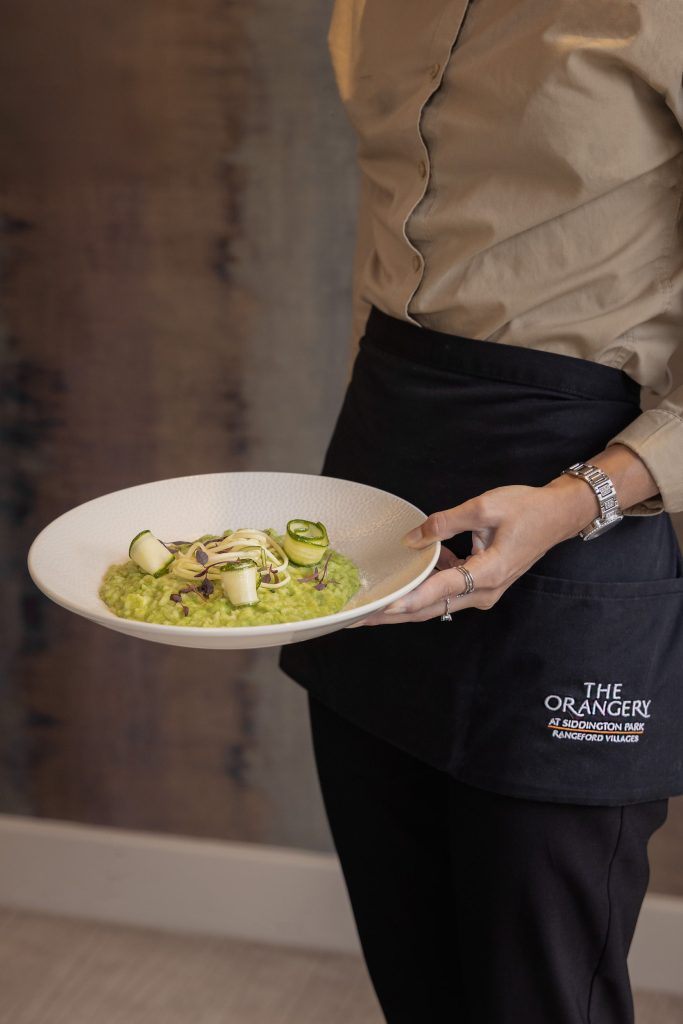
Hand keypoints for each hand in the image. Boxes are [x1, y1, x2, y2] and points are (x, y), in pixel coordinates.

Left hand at [348, 477, 597, 625]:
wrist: (558, 516)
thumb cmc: (527, 509)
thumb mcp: (484, 507)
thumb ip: (445, 523)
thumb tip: (413, 539)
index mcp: (488, 574)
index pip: (438, 591)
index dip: (406, 600)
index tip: (379, 608)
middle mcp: (485, 593)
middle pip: (431, 608)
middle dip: (394, 614)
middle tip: (359, 617)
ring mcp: (484, 594)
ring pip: (436, 604)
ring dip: (405, 603)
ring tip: (371, 603)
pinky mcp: (482, 587)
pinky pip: (447, 593)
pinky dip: (425, 588)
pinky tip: (409, 574)